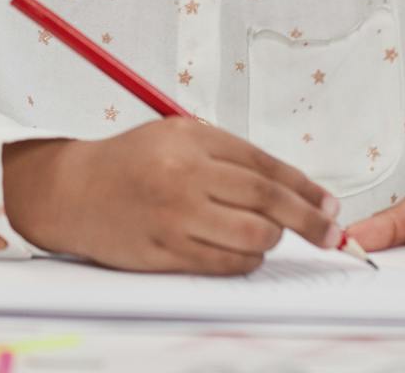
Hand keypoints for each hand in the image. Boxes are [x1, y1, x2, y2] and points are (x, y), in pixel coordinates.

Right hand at [2, 117, 340, 274]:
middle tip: (330, 232)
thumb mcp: (178, 138)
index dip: (305, 188)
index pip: (265, 166)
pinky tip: (242, 253)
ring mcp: (174, 216)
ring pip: (253, 238)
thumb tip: (295, 189)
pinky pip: (225, 265)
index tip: (329, 204)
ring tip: (267, 236)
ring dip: (272, 241)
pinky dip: (245, 262)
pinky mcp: (164, 252)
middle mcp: (184, 175)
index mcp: (191, 139)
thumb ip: (230, 157)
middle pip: (268, 202)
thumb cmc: (132, 163)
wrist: (74, 191)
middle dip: (309, 221)